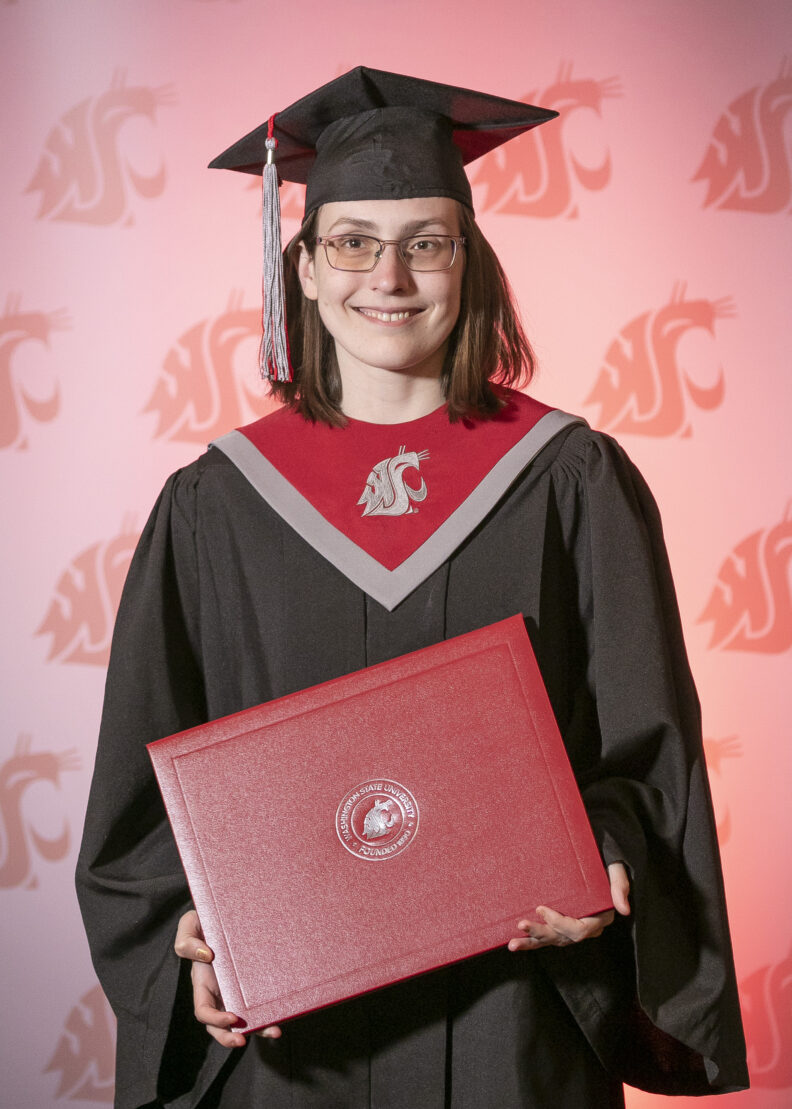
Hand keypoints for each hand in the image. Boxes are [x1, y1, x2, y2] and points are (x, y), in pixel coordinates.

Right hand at [174, 909, 281, 1046]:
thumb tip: (207, 956)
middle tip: (243, 1040)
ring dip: (258, 1029)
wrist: (223, 912)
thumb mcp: (189, 926)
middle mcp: (219, 992)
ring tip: (274, 1031)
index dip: (215, 1020)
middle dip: (230, 1038)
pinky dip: (270, 1009)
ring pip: (245, 1018)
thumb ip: (187, 942)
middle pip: (221, 1026)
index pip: (204, 1011)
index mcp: (202, 983)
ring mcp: (237, 990)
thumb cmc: (203, 920)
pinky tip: (284, 1010)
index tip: (232, 1018)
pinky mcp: (254, 983)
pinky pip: (260, 1001)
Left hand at [507, 862, 629, 950]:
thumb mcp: (616, 868)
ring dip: (532, 943)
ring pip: (554, 940)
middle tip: (521, 924)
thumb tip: (624, 909)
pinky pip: (549, 935)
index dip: (559, 923)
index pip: (579, 930)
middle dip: (541, 933)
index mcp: (600, 916)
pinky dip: (533, 940)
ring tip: (512, 944)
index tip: (541, 908)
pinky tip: (517, 942)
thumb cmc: (606, 860)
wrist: (598, 858)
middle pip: (563, 938)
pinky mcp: (563, 923)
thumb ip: (619, 885)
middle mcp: (588, 926)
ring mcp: (574, 926)